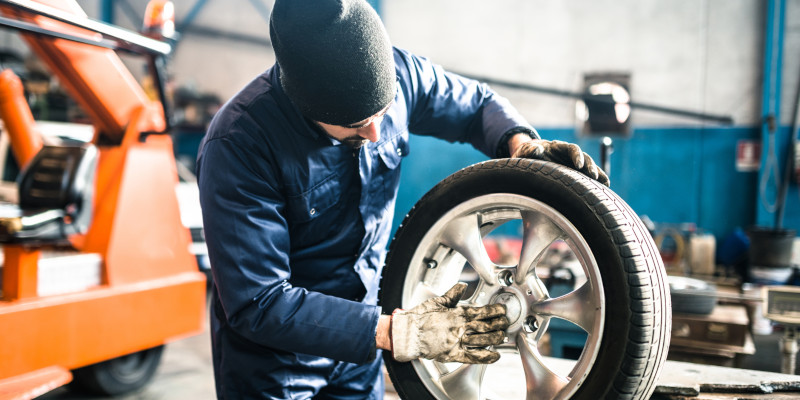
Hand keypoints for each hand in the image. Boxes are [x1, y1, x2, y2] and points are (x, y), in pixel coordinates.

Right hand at [391, 283, 508, 363]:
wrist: (409, 333)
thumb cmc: (421, 317)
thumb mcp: (438, 301)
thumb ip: (453, 294)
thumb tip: (463, 285)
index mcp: (458, 313)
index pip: (482, 312)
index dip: (495, 311)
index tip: (502, 310)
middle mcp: (461, 328)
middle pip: (487, 326)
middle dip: (499, 324)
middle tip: (506, 323)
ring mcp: (458, 342)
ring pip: (484, 341)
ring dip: (496, 338)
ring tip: (503, 336)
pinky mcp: (454, 354)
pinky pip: (474, 357)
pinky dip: (486, 357)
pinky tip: (495, 355)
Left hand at [512, 139, 609, 185]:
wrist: (527, 159)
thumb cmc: (526, 154)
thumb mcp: (524, 151)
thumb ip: (529, 150)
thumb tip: (537, 150)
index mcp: (558, 147)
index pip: (571, 149)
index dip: (577, 156)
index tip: (579, 165)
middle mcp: (568, 155)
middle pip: (584, 158)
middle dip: (590, 166)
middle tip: (593, 176)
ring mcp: (572, 165)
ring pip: (588, 168)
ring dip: (597, 174)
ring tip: (605, 183)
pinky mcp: (573, 174)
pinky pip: (586, 177)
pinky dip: (596, 180)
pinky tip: (605, 187)